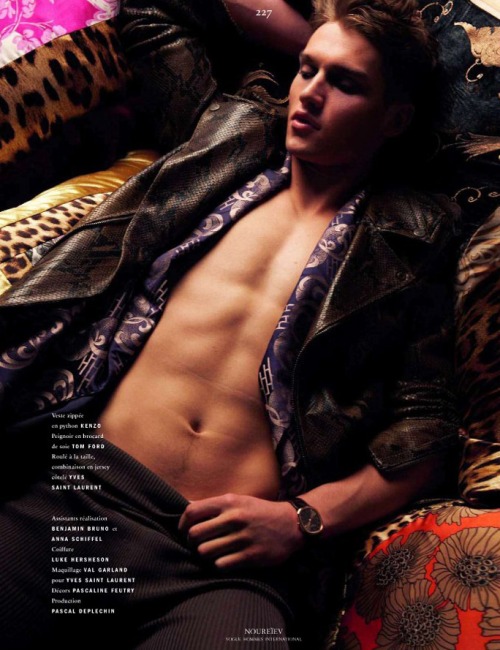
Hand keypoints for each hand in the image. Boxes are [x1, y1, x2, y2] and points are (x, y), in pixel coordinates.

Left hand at [178, 493, 303, 569]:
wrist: (291, 524)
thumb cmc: (259, 512)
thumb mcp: (238, 499)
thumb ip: (214, 504)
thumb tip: (185, 505)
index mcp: (229, 502)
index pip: (192, 511)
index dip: (182, 524)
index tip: (184, 531)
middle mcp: (234, 518)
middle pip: (194, 534)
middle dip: (191, 542)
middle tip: (197, 545)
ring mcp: (243, 537)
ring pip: (205, 552)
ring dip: (204, 555)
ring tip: (210, 553)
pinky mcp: (251, 555)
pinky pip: (220, 564)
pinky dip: (218, 564)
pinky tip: (224, 560)